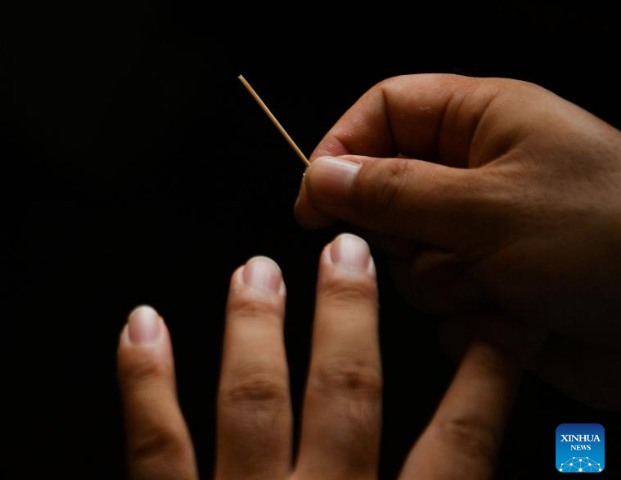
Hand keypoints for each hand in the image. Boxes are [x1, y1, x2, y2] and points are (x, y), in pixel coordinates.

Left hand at [118, 234, 531, 479]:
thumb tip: (456, 468)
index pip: (455, 451)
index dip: (481, 384)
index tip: (495, 331)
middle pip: (347, 398)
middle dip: (351, 319)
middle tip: (351, 254)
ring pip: (254, 402)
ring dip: (258, 326)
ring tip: (255, 270)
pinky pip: (156, 445)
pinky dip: (145, 379)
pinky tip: (141, 324)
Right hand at [294, 74, 620, 408]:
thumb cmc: (612, 238)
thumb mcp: (486, 206)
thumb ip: (392, 190)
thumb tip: (322, 176)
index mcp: (483, 123)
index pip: (384, 111)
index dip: (341, 148)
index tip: (315, 200)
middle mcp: (480, 175)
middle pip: (385, 191)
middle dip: (398, 232)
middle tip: (430, 246)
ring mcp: (486, 235)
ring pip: (408, 258)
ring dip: (438, 282)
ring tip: (494, 285)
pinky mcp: (496, 289)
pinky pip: (439, 304)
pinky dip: (466, 318)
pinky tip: (514, 316)